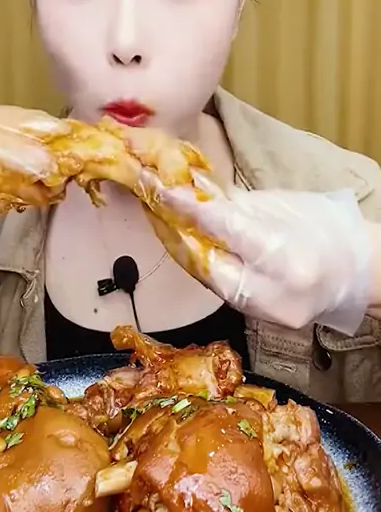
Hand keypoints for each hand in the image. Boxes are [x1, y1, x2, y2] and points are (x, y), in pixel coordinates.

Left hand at [144, 171, 371, 334]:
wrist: (358, 273)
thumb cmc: (326, 229)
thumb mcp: (285, 205)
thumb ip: (238, 204)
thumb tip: (195, 191)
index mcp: (284, 255)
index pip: (224, 230)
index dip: (187, 210)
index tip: (161, 190)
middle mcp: (271, 292)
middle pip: (205, 263)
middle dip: (175, 233)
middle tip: (153, 207)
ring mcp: (263, 312)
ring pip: (208, 280)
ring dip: (183, 251)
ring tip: (163, 223)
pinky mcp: (258, 321)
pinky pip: (220, 291)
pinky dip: (203, 268)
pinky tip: (188, 248)